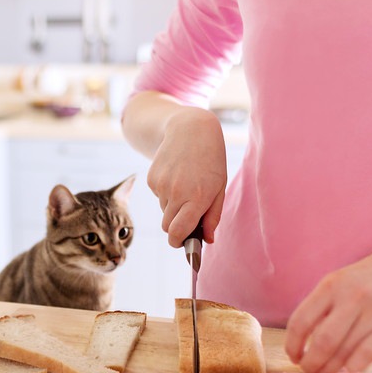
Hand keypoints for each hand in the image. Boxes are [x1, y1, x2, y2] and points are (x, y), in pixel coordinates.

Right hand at [146, 108, 227, 246]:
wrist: (190, 130)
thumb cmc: (211, 161)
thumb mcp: (219, 188)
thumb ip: (213, 217)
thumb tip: (207, 240)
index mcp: (196, 198)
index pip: (178, 232)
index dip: (178, 242)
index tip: (181, 243)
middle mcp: (176, 193)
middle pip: (167, 226)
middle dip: (176, 226)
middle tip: (188, 215)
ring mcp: (161, 185)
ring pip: (163, 211)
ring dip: (173, 206)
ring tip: (186, 186)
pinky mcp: (152, 179)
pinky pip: (158, 196)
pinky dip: (166, 193)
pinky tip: (176, 176)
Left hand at [285, 238, 371, 372]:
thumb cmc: (370, 279)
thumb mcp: (340, 281)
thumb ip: (321, 307)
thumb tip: (300, 342)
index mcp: (332, 285)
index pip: (301, 321)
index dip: (292, 344)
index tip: (293, 355)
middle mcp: (353, 298)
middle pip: (322, 341)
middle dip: (311, 362)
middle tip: (308, 369)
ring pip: (344, 352)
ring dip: (329, 369)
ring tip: (325, 372)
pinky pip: (368, 355)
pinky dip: (353, 367)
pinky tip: (347, 369)